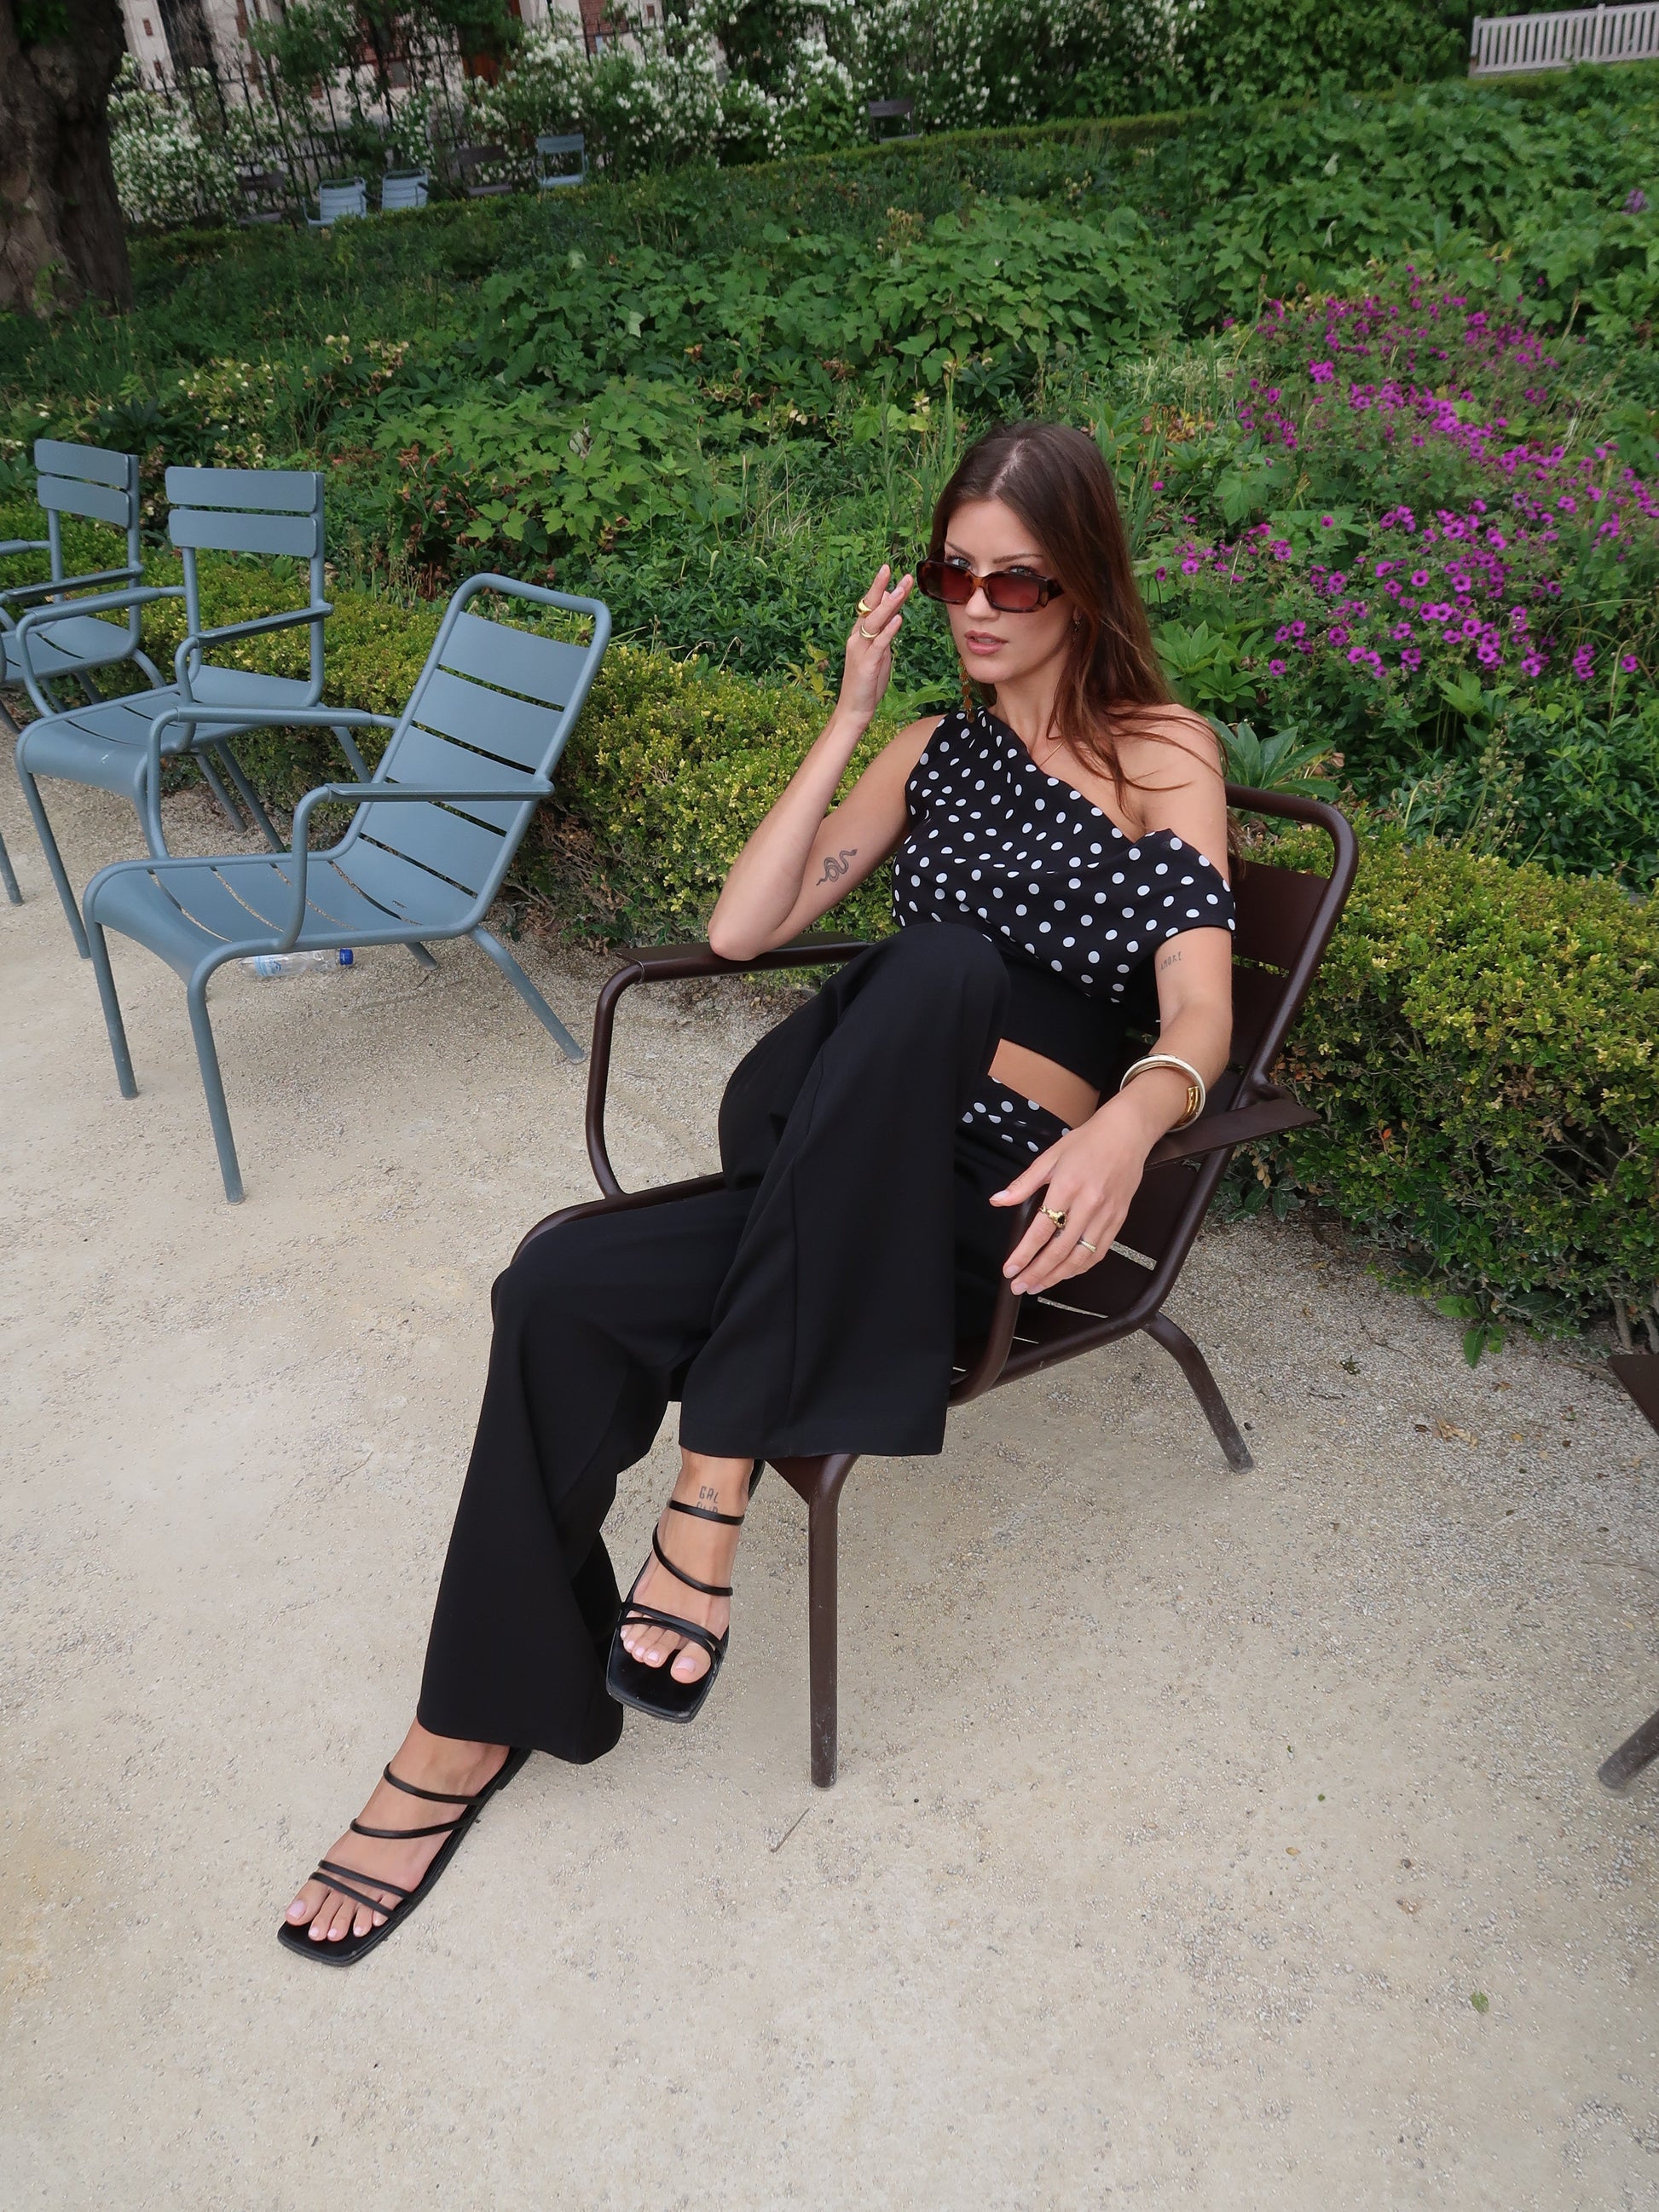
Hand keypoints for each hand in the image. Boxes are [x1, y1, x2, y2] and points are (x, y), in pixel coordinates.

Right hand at [835, 563, 912, 727]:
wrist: (855, 708)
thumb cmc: (868, 682)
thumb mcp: (879, 653)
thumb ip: (884, 634)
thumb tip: (893, 614)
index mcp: (860, 634)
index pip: (870, 606)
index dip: (880, 588)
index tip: (891, 571)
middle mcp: (857, 638)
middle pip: (870, 608)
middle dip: (881, 587)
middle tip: (892, 570)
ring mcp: (861, 650)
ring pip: (875, 622)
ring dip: (888, 605)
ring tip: (900, 590)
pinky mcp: (867, 664)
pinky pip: (879, 644)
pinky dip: (889, 631)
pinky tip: (898, 619)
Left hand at [988, 1095, 1159, 1295]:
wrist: (1127, 1134)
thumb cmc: (1087, 1142)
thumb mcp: (1050, 1157)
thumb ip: (1024, 1184)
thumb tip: (998, 1200)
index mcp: (1068, 1186)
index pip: (1042, 1229)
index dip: (1024, 1254)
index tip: (1010, 1269)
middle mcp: (1089, 1205)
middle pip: (1060, 1250)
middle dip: (1037, 1272)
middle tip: (1020, 1286)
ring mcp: (1107, 1215)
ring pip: (1080, 1257)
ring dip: (1057, 1276)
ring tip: (1038, 1285)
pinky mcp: (1119, 1220)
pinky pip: (1098, 1252)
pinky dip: (1080, 1268)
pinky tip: (1065, 1273)